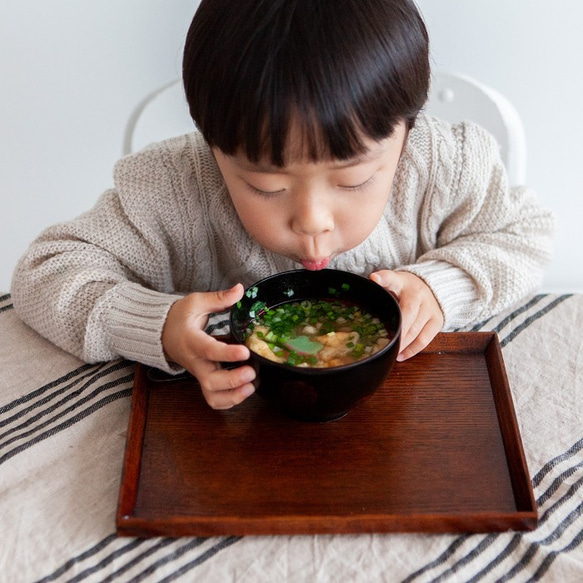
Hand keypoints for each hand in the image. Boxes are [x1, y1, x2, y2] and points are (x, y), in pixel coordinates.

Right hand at [161, 283, 255, 408]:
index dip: (227, 353)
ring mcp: (199, 374)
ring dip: (233, 397)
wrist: (162, 333)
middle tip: (252, 371)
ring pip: (212, 396)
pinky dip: (230, 401)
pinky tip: (246, 390)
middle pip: (210, 381)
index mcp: (191, 341)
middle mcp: (195, 362)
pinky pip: (214, 399)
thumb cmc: (179, 318)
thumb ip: (218, 298)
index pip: (208, 349)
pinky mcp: (204, 381)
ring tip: (252, 385)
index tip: (245, 351)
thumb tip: (240, 290)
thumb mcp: (196, 302)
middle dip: (232, 380)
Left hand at [369, 270, 443, 360]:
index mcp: (402, 282)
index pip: (391, 278)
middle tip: (382, 345)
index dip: (383, 279)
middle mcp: (418, 294)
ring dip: (401, 344)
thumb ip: (380, 285)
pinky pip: (424, 340)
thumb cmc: (405, 289)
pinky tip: (400, 355)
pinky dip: (412, 350)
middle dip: (395, 332)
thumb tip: (369, 284)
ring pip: (415, 331)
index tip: (374, 278)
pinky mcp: (437, 321)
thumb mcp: (392, 282)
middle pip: (406, 315)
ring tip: (388, 353)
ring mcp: (430, 308)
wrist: (431, 288)